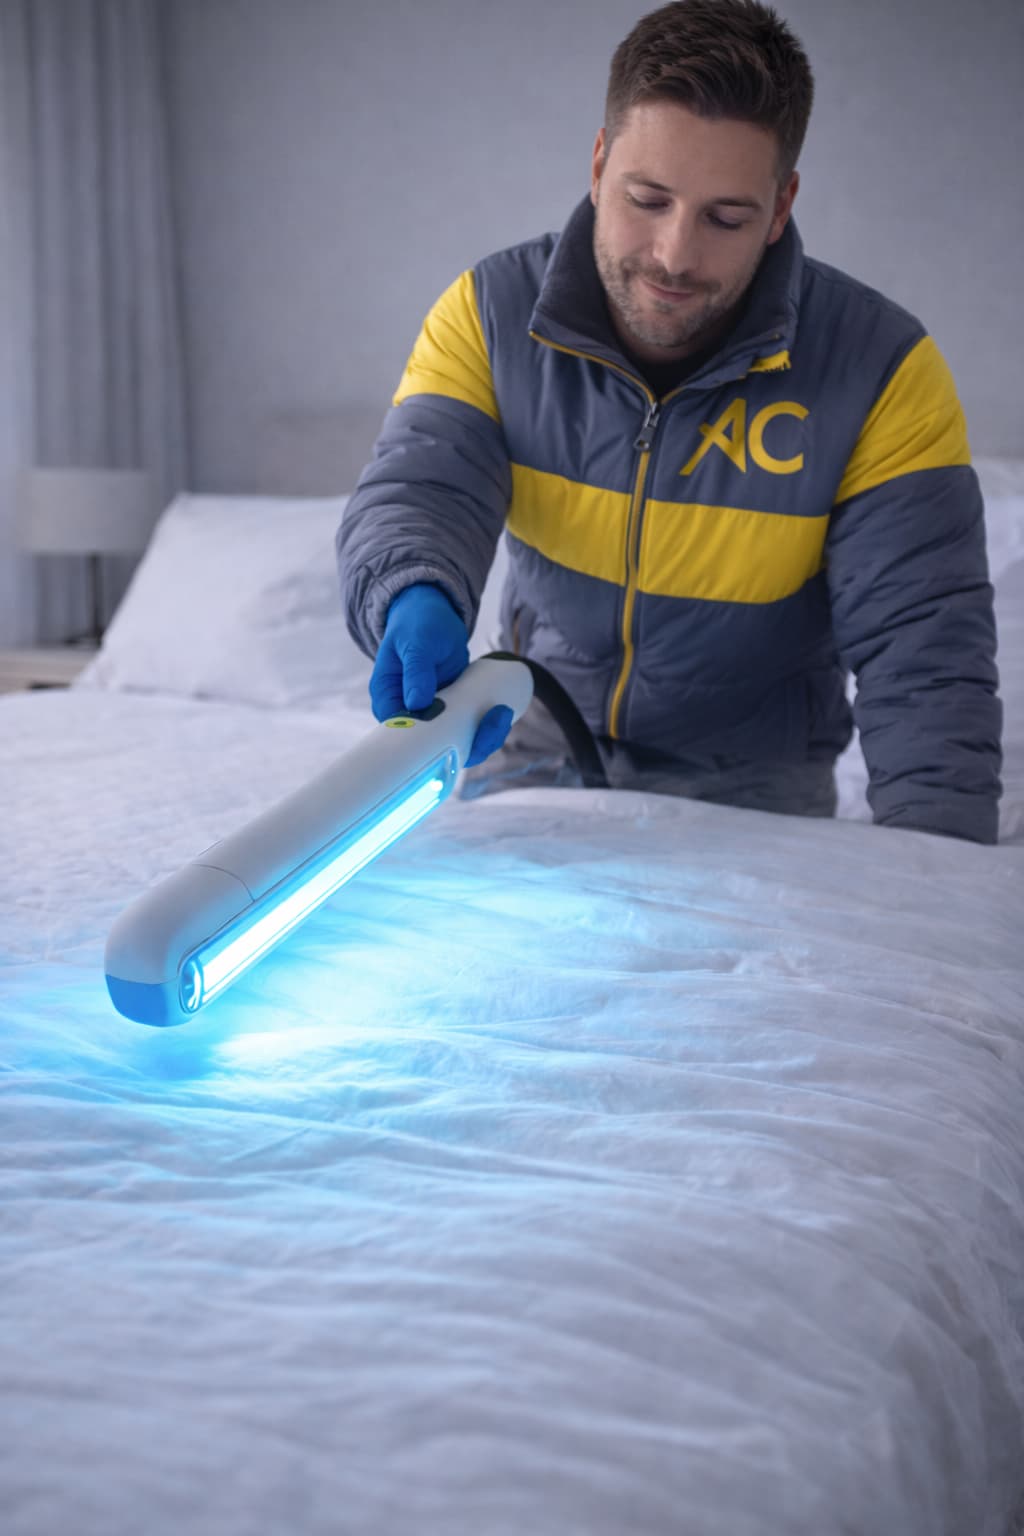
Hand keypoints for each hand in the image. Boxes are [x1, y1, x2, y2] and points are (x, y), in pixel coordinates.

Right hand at [369, 583, 512, 766]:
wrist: (433, 613)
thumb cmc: (417, 623)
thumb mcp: (416, 642)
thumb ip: (416, 670)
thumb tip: (417, 704)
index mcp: (388, 699)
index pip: (400, 735)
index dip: (425, 749)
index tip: (454, 745)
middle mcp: (408, 712)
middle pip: (432, 746)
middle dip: (465, 744)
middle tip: (494, 721)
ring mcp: (432, 713)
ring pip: (454, 740)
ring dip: (481, 736)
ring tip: (501, 714)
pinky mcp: (452, 709)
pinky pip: (468, 728)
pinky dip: (485, 725)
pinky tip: (501, 713)